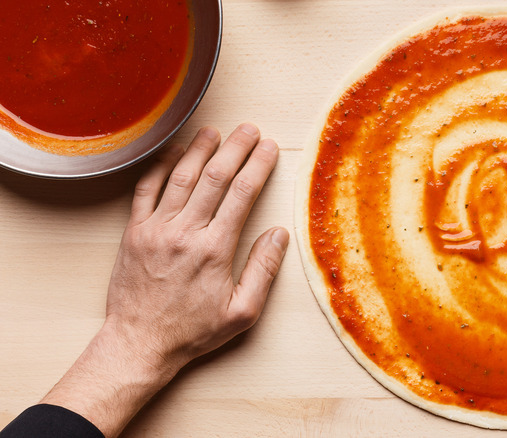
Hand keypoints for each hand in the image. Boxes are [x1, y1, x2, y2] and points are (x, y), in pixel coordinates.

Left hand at [40, 124, 288, 436]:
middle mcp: (185, 232)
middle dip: (235, 148)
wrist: (140, 343)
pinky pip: (145, 190)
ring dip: (199, 150)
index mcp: (215, 249)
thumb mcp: (241, 313)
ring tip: (214, 131)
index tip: (269, 148)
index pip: (242, 194)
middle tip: (249, 129)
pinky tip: (172, 152)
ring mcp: (155, 229)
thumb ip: (263, 271)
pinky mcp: (133, 233)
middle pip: (214, 177)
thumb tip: (279, 234)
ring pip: (180, 177)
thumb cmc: (193, 332)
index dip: (258, 166)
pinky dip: (159, 167)